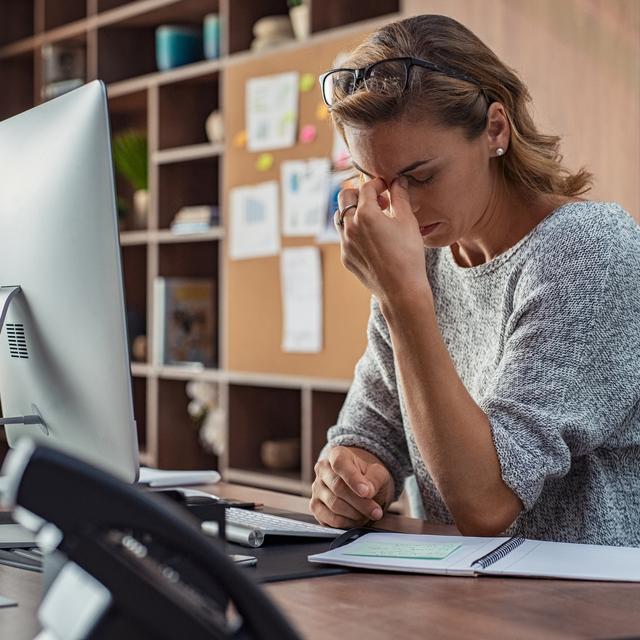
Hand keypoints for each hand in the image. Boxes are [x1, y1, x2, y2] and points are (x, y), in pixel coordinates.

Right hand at [310, 445, 394, 528]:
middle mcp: (322, 470)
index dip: (353, 479)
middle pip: (338, 487)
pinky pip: (330, 519)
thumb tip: (367, 491)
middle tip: (376, 511)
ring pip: (334, 505)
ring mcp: (317, 489)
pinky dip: (346, 523)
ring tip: (368, 514)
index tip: (366, 493)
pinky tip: (357, 519)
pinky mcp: (315, 507)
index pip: (340, 464)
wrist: (361, 486)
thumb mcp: (378, 473)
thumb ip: (375, 479)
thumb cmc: (368, 477)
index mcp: (337, 455)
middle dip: (360, 503)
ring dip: (355, 514)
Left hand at [335, 176, 430, 306]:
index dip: (378, 184)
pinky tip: (372, 239)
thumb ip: (400, 196)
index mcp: (366, 214)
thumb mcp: (407, 221)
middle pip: (344, 196)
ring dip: (353, 211)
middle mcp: (350, 226)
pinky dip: (354, 231)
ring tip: (373, 218)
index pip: (366, 187)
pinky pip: (344, 237)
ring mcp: (345, 243)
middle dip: (360, 193)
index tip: (387, 187)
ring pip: (340, 217)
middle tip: (377, 200)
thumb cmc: (408, 255)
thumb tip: (398, 180)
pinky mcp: (345, 257)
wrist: (401, 290)